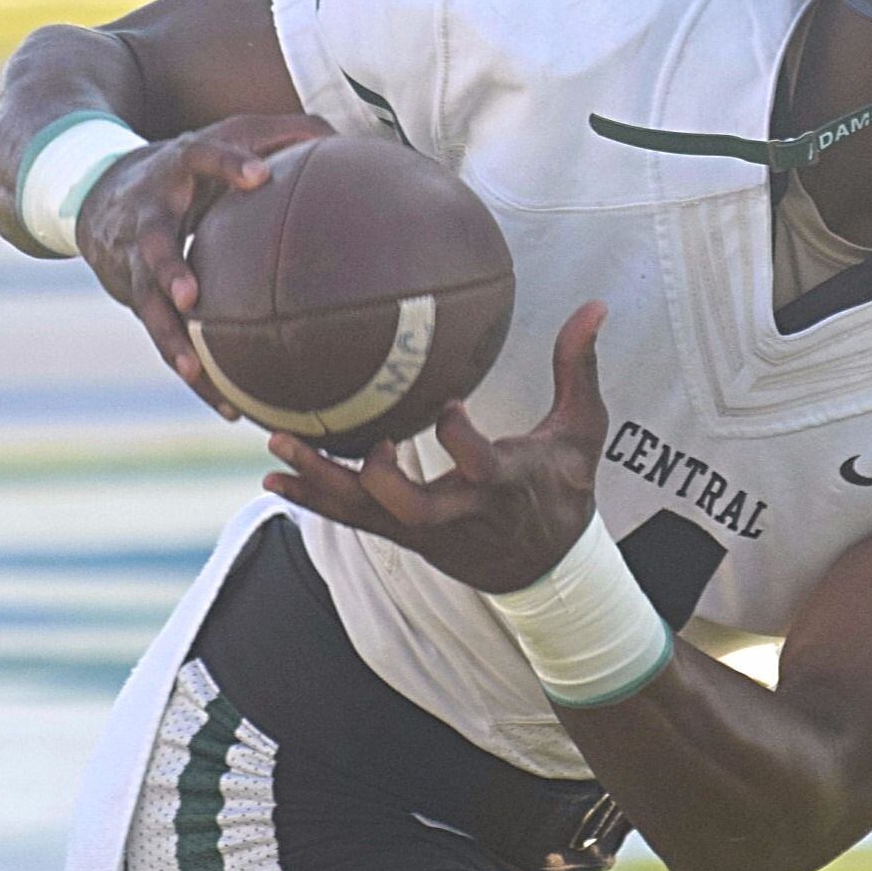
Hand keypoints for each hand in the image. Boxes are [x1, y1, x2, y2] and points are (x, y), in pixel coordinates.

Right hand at [75, 111, 335, 417]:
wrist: (91, 188)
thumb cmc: (184, 164)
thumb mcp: (221, 137)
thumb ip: (276, 134)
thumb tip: (340, 139)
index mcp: (178, 168)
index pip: (202, 155)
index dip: (228, 163)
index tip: (260, 177)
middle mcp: (149, 215)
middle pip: (152, 244)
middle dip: (168, 270)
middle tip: (191, 297)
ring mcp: (134, 261)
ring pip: (146, 304)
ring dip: (168, 338)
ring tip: (193, 369)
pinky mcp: (134, 296)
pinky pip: (164, 339)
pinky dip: (193, 373)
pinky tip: (230, 407)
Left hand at [262, 303, 611, 592]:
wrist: (550, 565)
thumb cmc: (565, 485)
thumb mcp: (583, 429)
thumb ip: (579, 367)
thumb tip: (596, 305)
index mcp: (506, 483)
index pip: (478, 465)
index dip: (458, 439)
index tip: (447, 403)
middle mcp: (462, 511)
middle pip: (410, 505)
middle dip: (376, 476)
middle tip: (359, 437)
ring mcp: (428, 529)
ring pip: (368, 514)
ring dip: (321, 481)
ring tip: (277, 443)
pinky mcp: (406, 536)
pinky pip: (352, 520)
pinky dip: (313, 499)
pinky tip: (275, 475)